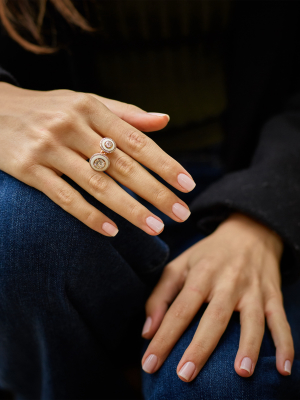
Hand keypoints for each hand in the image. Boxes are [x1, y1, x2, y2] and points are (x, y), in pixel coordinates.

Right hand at [0, 83, 194, 235]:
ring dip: (130, 209)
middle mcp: (72, 126)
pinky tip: (112, 231)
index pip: (137, 140)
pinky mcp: (28, 169)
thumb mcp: (86, 102)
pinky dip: (89, 216)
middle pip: (123, 165)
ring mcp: (49, 148)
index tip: (187, 185)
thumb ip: (125, 114)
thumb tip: (164, 120)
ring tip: (155, 228)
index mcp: (92, 108)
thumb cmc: (50, 109)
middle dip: (156, 192)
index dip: (165, 164)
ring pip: (97, 185)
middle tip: (182, 214)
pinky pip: (65, 197)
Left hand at [142, 213, 293, 379]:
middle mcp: (228, 282)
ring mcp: (253, 289)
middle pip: (214, 317)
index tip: (150, 364)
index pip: (180, 309)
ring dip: (248, 346)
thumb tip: (147, 331)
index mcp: (201, 274)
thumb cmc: (209, 254)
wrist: (249, 232)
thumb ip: (161, 295)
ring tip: (241, 374)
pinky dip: (285, 344)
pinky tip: (283, 368)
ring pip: (252, 320)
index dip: (164, 337)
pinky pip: (281, 320)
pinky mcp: (273, 295)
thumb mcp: (180, 265)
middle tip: (185, 375)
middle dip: (200, 347)